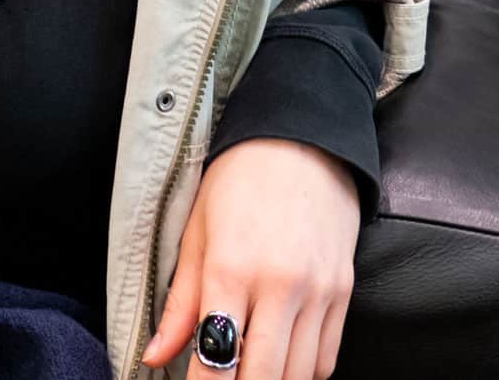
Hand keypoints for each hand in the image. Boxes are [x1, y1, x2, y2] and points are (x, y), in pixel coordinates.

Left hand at [141, 138, 360, 378]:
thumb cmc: (237, 183)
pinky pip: (327, 359)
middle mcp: (279, 286)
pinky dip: (304, 373)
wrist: (300, 142)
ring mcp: (318, 292)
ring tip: (247, 373)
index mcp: (230, 269)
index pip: (216, 358)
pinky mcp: (344, 293)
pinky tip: (281, 363)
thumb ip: (179, 304)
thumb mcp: (196, 234)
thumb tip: (154, 355)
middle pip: (263, 377)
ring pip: (299, 376)